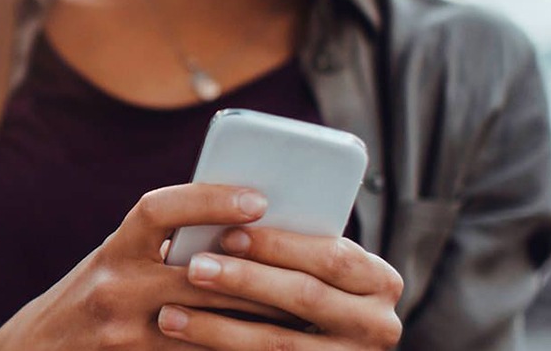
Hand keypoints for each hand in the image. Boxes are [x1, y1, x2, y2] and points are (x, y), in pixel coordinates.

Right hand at [0, 184, 291, 350]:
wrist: (40, 350)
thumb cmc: (93, 298)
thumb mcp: (116, 261)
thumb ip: (162, 245)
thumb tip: (238, 225)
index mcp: (114, 250)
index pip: (158, 211)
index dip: (208, 200)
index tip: (257, 199)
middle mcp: (114, 287)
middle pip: (201, 275)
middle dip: (259, 271)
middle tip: (309, 267)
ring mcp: (124, 333)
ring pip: (209, 323)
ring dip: (258, 318)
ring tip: (303, 310)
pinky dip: (232, 346)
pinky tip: (264, 344)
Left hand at [156, 226, 404, 349]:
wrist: (324, 346)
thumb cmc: (310, 287)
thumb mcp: (317, 267)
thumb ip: (293, 248)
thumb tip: (232, 212)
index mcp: (379, 281)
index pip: (331, 256)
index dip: (279, 245)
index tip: (228, 233)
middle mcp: (378, 325)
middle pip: (305, 297)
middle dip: (245, 281)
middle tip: (194, 268)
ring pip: (279, 344)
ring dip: (219, 329)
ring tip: (170, 315)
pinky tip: (187, 344)